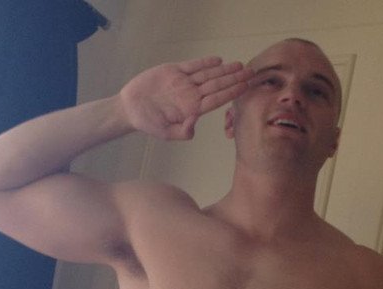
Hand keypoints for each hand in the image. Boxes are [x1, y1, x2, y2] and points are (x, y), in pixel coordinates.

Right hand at [119, 57, 252, 139]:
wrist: (131, 108)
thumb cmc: (148, 123)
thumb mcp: (166, 133)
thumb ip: (182, 132)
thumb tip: (193, 125)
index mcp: (192, 109)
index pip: (217, 99)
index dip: (232, 92)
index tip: (246, 87)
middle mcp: (191, 95)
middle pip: (217, 85)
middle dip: (235, 79)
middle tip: (251, 73)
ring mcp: (184, 82)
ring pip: (208, 74)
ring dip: (224, 69)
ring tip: (240, 65)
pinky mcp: (174, 71)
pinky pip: (193, 66)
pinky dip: (205, 62)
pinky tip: (218, 60)